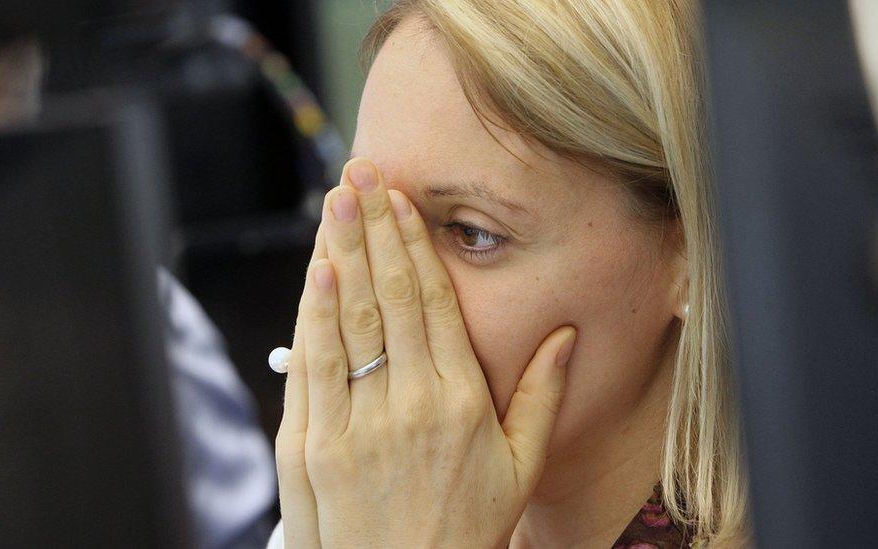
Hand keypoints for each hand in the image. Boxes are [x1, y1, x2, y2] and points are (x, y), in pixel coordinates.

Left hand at [276, 158, 576, 547]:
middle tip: (359, 178)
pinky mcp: (311, 447)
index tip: (401, 201)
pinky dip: (311, 317)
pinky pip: (313, 368)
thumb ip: (541, 395)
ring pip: (346, 322)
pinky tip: (315, 275)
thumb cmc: (466, 527)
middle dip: (372, 231)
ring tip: (334, 207)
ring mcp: (354, 424)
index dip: (414, 246)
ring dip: (338, 257)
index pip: (432, 304)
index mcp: (460, 403)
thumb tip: (567, 334)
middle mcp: (407, 404)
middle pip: (386, 299)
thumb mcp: (520, 466)